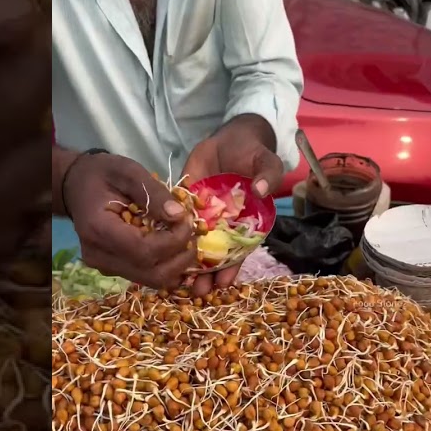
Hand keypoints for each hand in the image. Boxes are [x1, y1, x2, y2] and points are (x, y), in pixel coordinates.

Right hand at [63, 153, 197, 289]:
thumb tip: (179, 216)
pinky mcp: (113, 269)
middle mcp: (99, 256)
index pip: (144, 251)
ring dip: (176, 265)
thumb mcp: (128, 171)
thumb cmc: (101, 175)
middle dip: (180, 259)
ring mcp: (105, 266)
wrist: (76, 187)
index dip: (173, 242)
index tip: (188, 222)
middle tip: (193, 236)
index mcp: (99, 229)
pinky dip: (166, 265)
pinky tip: (173, 246)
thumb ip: (154, 193)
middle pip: (150, 274)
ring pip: (151, 280)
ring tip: (186, 241)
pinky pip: (146, 276)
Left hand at [181, 114, 282, 294]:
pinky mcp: (186, 204)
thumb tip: (261, 190)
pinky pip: (178, 224)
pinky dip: (171, 237)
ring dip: (188, 264)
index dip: (233, 268)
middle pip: (216, 255)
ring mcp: (205, 216)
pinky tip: (162, 252)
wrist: (230, 138)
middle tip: (197, 291)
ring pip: (195, 244)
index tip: (224, 284)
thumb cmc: (253, 153)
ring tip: (179, 282)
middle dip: (207, 274)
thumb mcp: (266, 161)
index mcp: (247, 223)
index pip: (239, 252)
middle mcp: (224, 225)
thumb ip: (269, 176)